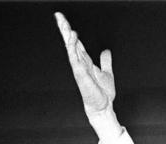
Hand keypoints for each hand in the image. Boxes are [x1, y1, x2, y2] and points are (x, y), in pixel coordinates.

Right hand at [54, 12, 121, 143]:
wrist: (103, 106)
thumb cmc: (103, 93)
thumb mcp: (107, 73)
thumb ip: (105, 62)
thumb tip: (106, 51)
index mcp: (85, 61)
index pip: (76, 43)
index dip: (70, 31)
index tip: (62, 19)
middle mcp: (80, 62)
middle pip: (71, 42)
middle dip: (64, 29)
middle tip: (58, 15)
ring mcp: (79, 68)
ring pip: (71, 48)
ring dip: (67, 36)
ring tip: (65, 24)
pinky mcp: (80, 74)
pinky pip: (74, 57)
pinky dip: (73, 47)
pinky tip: (73, 37)